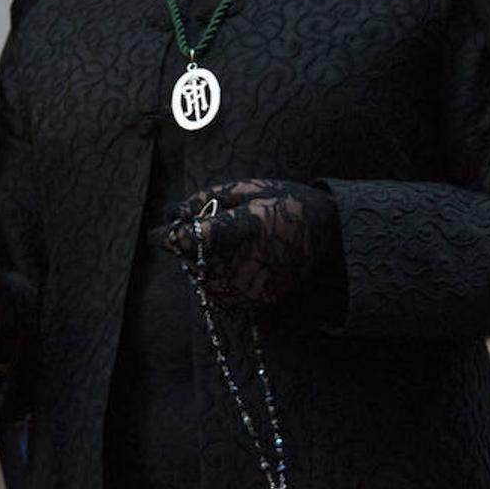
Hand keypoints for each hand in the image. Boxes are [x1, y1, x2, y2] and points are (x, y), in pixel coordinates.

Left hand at [153, 179, 342, 309]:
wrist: (328, 234)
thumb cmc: (285, 202)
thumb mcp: (248, 188)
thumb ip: (207, 199)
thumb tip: (173, 211)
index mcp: (240, 229)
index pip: (187, 239)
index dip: (168, 235)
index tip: (161, 231)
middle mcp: (242, 262)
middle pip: (189, 260)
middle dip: (186, 246)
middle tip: (204, 228)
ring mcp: (248, 286)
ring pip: (201, 278)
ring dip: (200, 262)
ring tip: (228, 243)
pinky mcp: (254, 300)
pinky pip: (218, 292)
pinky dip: (217, 277)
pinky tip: (238, 260)